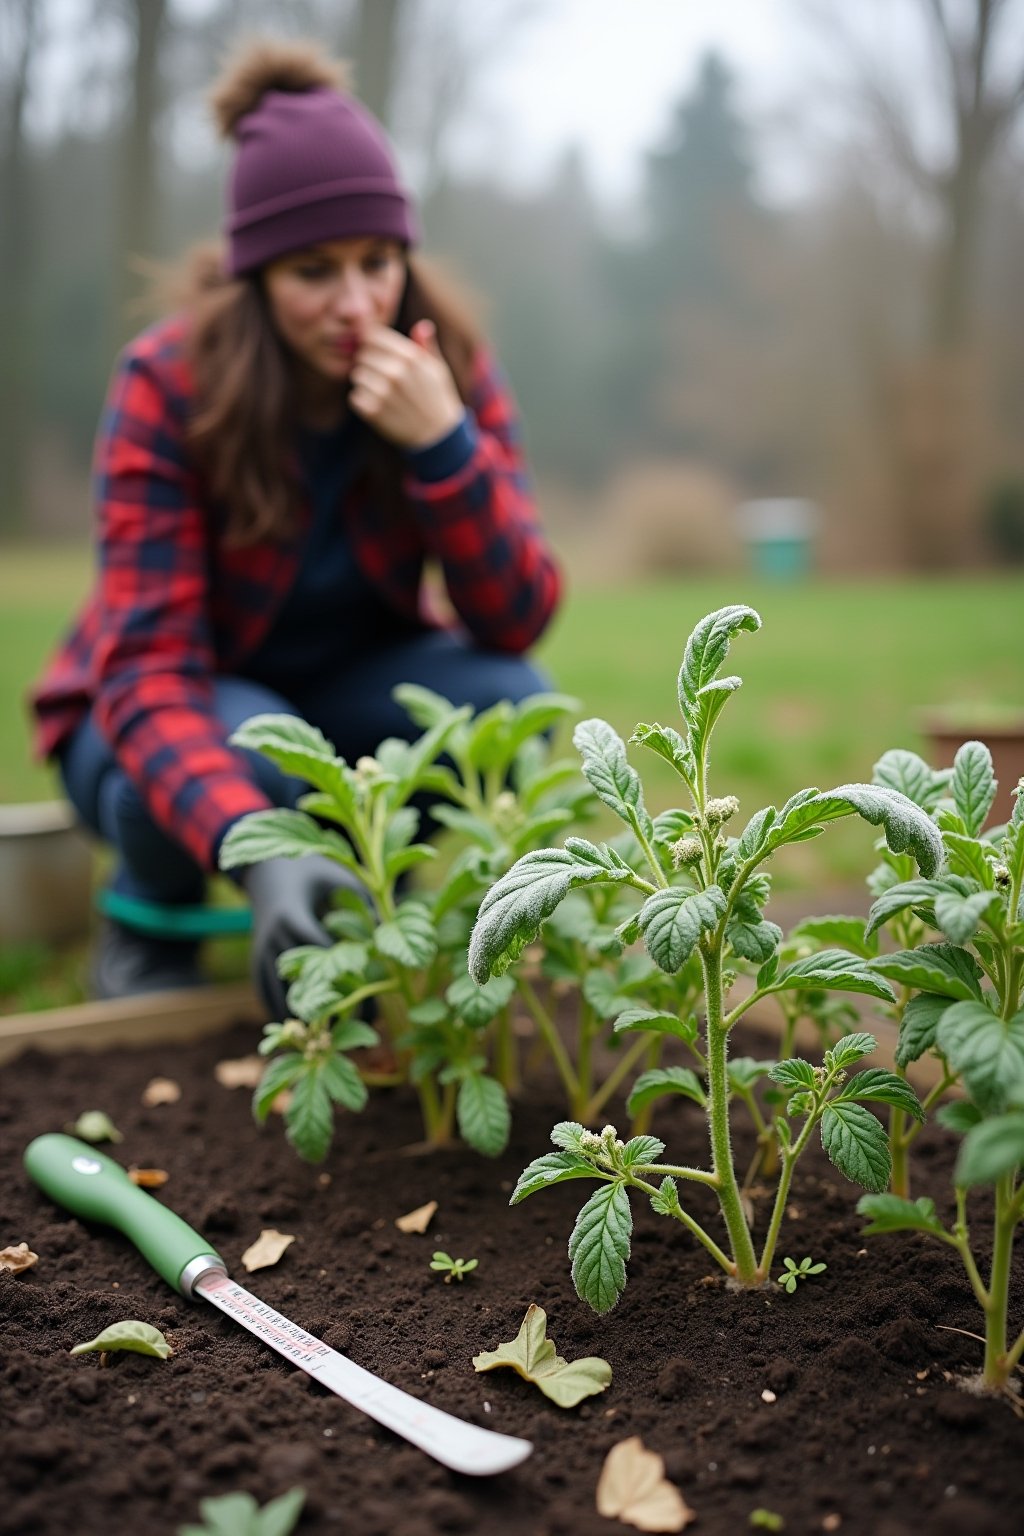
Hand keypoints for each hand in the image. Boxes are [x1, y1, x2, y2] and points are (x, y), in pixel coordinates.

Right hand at [237, 855, 365, 1018]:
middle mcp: (272, 941)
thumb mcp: (339, 878)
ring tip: (341, 1034)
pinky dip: (291, 1015)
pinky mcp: (255, 966)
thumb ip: (365, 901)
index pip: (321, 959)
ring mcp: (260, 956)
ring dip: (309, 1017)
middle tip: (363, 1026)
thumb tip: (398, 927)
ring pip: (282, 998)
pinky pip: (269, 999)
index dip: (347, 980)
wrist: (267, 872)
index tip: (373, 997)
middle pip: (301, 985)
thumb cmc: (311, 871)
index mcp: (292, 918)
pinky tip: (316, 1028)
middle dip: (332, 1006)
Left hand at [348, 319, 464, 449]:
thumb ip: (426, 346)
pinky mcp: (373, 412)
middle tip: (382, 377)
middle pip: (362, 355)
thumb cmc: (437, 399)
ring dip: (365, 383)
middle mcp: (396, 373)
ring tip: (382, 393)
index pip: (373, 336)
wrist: (437, 436)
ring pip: (357, 376)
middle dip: (368, 364)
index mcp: (410, 357)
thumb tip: (422, 325)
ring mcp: (384, 393)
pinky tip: (378, 406)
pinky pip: (355, 397)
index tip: (375, 350)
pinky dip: (362, 402)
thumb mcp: (437, 369)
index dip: (370, 342)